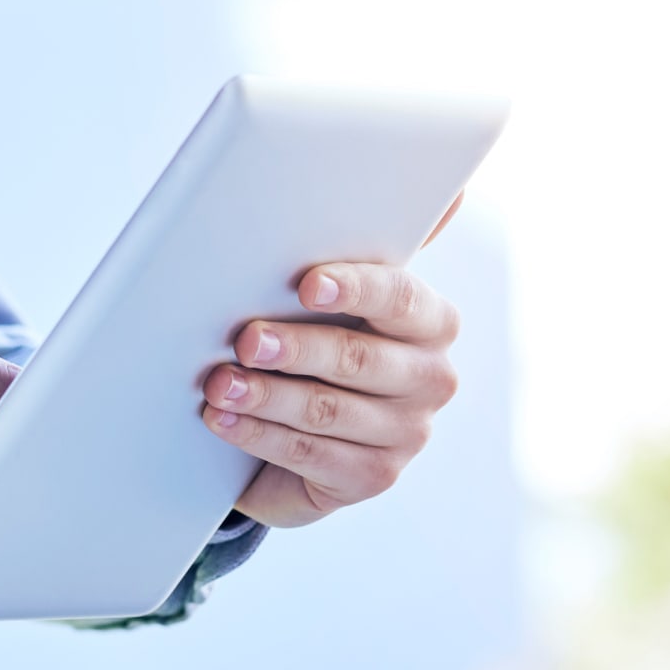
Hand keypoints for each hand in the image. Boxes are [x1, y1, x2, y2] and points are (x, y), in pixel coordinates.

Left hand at [200, 246, 462, 527]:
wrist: (311, 431)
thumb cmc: (322, 345)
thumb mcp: (342, 300)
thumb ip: (371, 245)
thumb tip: (451, 192)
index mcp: (433, 322)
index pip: (402, 299)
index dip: (356, 289)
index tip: (308, 284)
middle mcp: (431, 378)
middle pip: (359, 358)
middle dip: (295, 348)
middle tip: (245, 340)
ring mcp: (407, 434)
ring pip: (327, 409)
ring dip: (265, 395)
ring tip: (219, 382)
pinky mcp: (372, 477)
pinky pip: (310, 454)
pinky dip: (258, 434)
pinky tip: (223, 420)